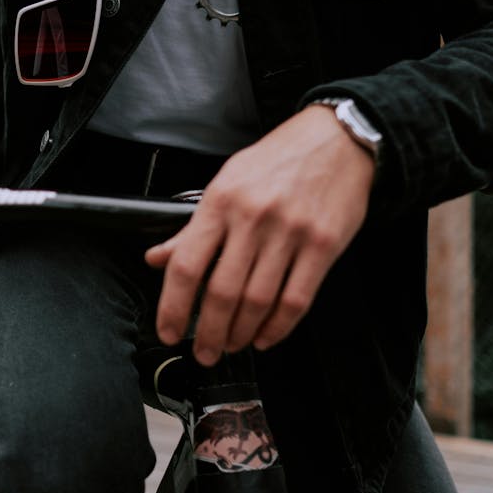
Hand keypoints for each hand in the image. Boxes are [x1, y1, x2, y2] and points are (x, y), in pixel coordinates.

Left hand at [146, 105, 374, 364]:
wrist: (336, 139)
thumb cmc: (277, 161)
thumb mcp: (226, 182)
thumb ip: (192, 227)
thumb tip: (157, 258)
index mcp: (220, 201)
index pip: (186, 265)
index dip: (172, 306)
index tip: (168, 331)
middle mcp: (252, 218)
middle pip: (221, 292)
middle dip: (207, 332)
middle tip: (203, 352)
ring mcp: (290, 233)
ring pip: (257, 301)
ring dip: (240, 333)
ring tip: (231, 345)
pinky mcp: (323, 246)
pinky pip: (296, 299)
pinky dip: (278, 327)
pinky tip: (266, 336)